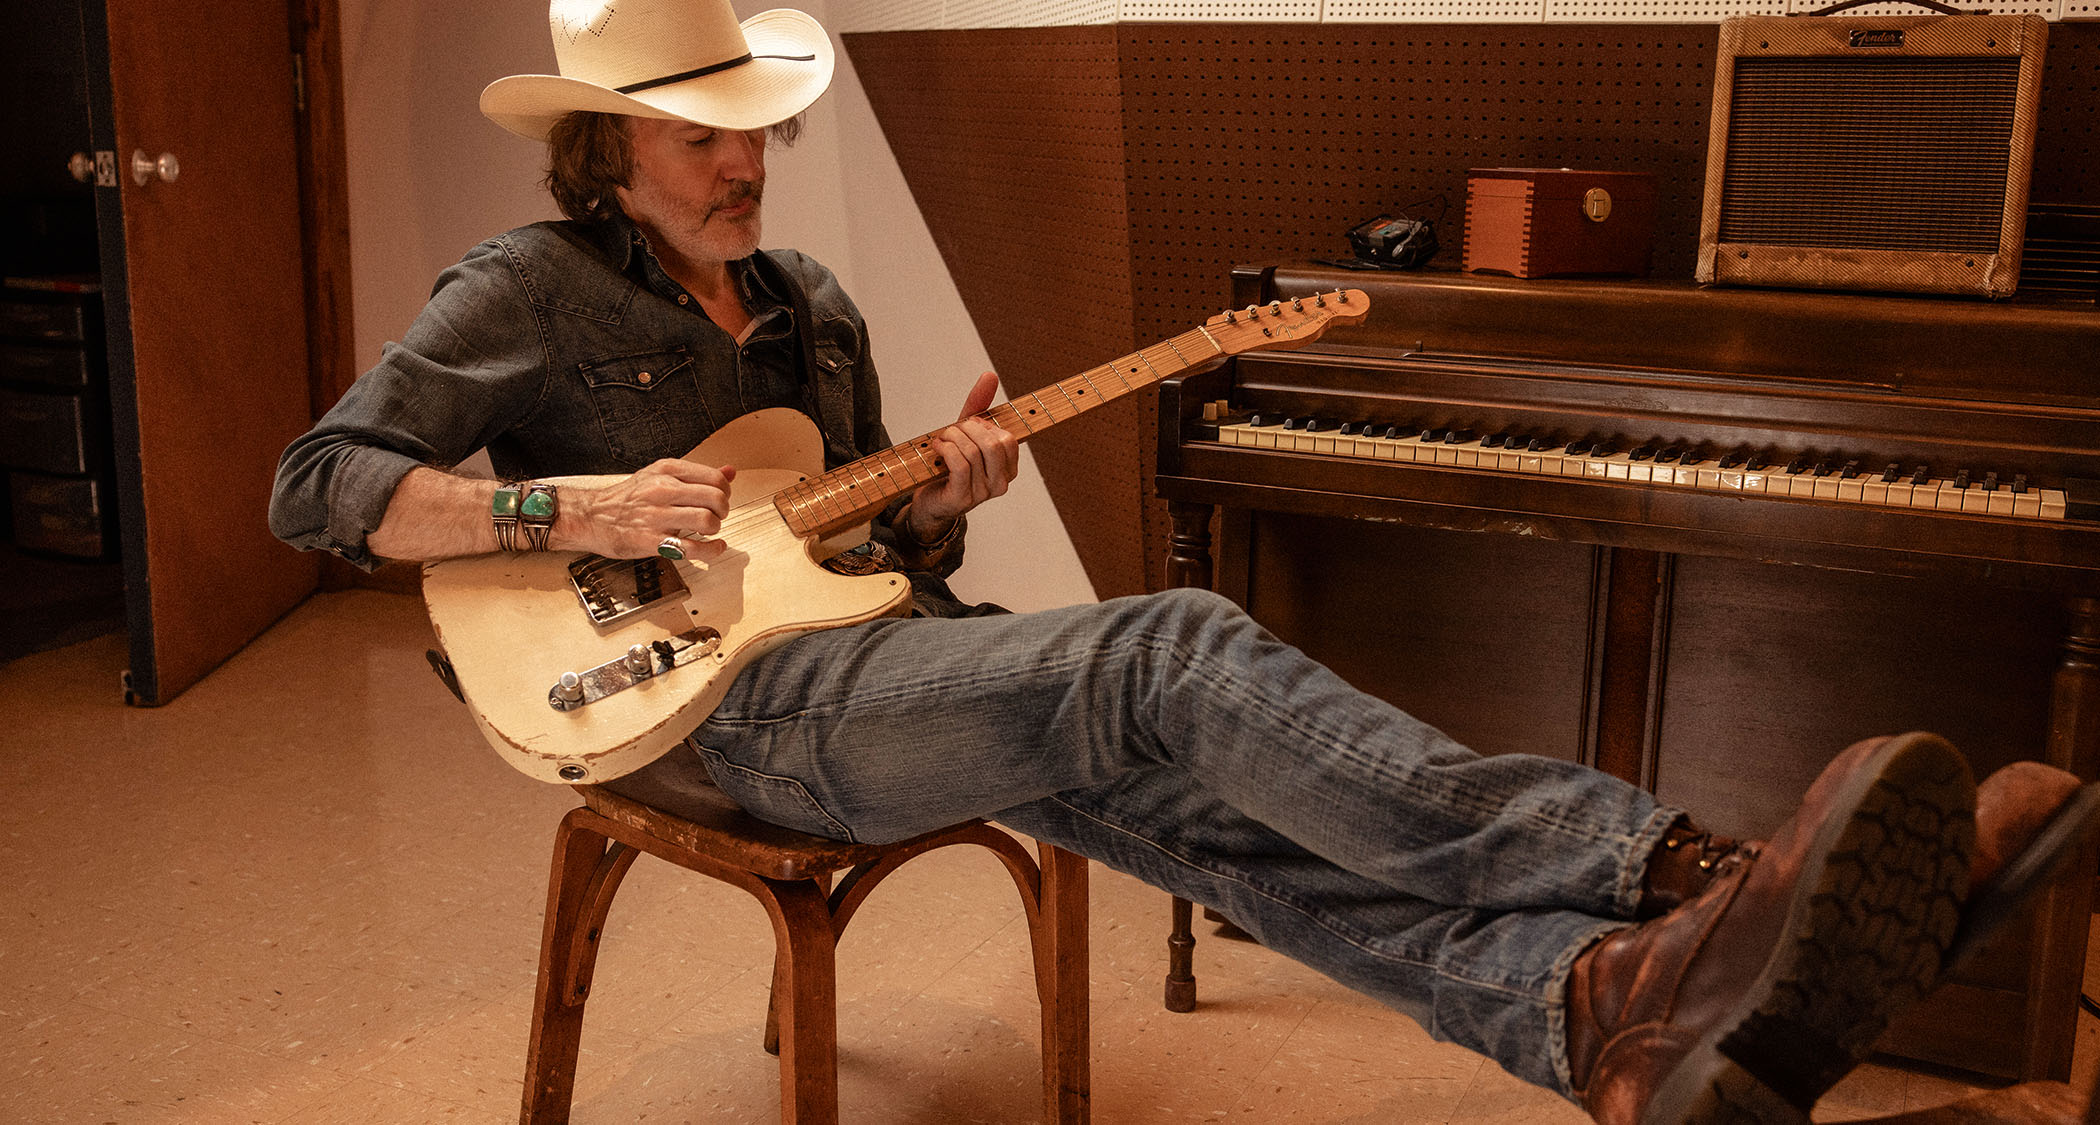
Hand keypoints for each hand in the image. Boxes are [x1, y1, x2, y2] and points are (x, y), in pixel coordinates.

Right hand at [564, 459, 737, 560]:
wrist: (591, 517)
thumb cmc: (627, 498)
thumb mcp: (658, 475)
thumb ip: (696, 475)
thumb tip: (730, 472)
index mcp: (666, 470)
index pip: (715, 478)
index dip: (725, 492)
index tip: (721, 499)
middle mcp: (662, 490)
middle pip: (716, 498)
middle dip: (724, 511)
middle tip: (717, 516)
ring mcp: (657, 516)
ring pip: (707, 521)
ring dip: (715, 529)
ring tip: (707, 531)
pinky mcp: (652, 541)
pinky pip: (693, 549)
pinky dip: (711, 551)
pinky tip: (713, 548)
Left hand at [909, 371, 1017, 538]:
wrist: (929, 500)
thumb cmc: (950, 466)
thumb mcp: (966, 434)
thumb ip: (980, 406)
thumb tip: (990, 375)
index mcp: (1008, 469)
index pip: (1009, 439)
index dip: (986, 426)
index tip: (970, 424)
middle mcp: (1000, 484)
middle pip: (993, 444)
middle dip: (968, 429)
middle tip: (952, 430)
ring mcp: (983, 494)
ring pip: (974, 452)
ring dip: (952, 438)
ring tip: (942, 438)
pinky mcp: (962, 498)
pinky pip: (960, 465)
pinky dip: (947, 449)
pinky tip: (938, 447)